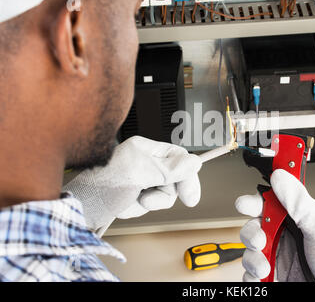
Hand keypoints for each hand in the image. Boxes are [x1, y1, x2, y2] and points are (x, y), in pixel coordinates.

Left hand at [63, 136, 201, 230]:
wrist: (76, 209)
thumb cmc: (99, 186)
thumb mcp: (139, 174)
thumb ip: (170, 168)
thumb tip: (195, 161)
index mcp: (145, 149)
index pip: (179, 158)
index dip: (187, 177)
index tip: (190, 197)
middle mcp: (143, 161)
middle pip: (173, 180)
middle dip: (159, 194)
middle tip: (146, 198)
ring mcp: (138, 178)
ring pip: (161, 195)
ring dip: (145, 203)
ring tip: (129, 200)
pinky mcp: (132, 194)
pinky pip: (148, 204)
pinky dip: (135, 209)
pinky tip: (122, 205)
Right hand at [235, 169, 314, 281]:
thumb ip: (298, 201)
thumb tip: (280, 177)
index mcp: (298, 217)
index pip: (270, 202)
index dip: (255, 201)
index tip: (246, 204)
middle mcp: (286, 234)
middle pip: (254, 225)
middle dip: (251, 232)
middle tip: (260, 240)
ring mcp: (278, 255)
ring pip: (249, 249)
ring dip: (252, 257)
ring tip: (265, 265)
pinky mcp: (272, 275)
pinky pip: (250, 272)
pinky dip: (251, 275)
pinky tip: (263, 276)